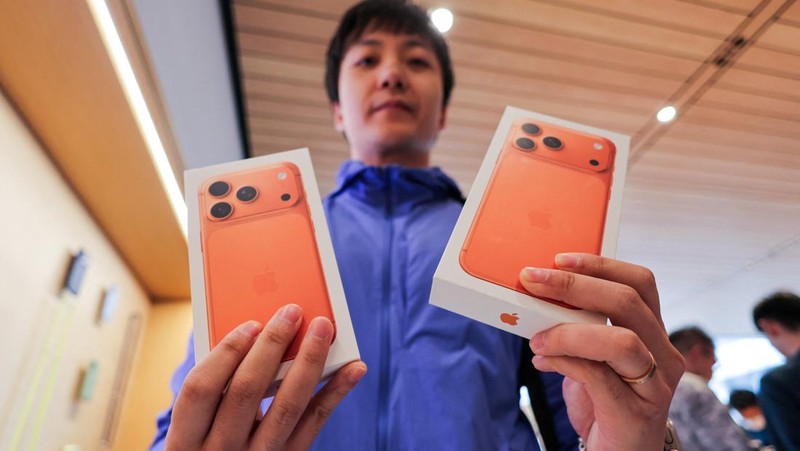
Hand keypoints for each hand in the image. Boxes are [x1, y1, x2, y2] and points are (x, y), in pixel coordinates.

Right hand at [165, 304, 366, 449]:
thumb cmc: (213, 439)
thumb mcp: (199, 426)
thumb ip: (218, 388)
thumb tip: (258, 331)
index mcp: (185, 440)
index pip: (199, 389)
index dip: (225, 353)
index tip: (251, 323)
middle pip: (245, 391)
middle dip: (271, 345)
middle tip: (292, 312)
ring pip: (286, 407)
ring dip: (309, 361)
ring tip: (323, 328)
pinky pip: (315, 424)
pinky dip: (336, 392)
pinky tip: (353, 367)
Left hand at [519, 253, 684, 450]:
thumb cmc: (604, 403)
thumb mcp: (595, 357)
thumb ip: (581, 328)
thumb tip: (538, 296)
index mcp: (653, 333)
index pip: (640, 283)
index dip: (601, 264)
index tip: (560, 258)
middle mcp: (664, 355)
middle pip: (628, 303)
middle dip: (575, 286)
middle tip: (533, 281)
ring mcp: (655, 386)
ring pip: (620, 341)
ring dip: (567, 332)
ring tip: (536, 338)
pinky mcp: (636, 414)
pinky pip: (598, 377)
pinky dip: (563, 362)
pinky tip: (543, 361)